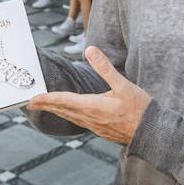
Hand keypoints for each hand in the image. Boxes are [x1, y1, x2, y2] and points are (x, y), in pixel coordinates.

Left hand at [26, 47, 150, 144]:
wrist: (153, 134)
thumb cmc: (140, 109)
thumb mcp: (123, 85)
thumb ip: (105, 67)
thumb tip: (90, 50)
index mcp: (93, 107)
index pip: (63, 101)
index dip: (46, 99)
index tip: (32, 98)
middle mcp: (90, 118)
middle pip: (63, 110)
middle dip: (46, 105)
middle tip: (30, 102)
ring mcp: (96, 126)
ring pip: (71, 117)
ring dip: (57, 110)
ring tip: (45, 106)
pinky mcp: (102, 130)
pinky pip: (80, 121)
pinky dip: (69, 115)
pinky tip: (71, 113)